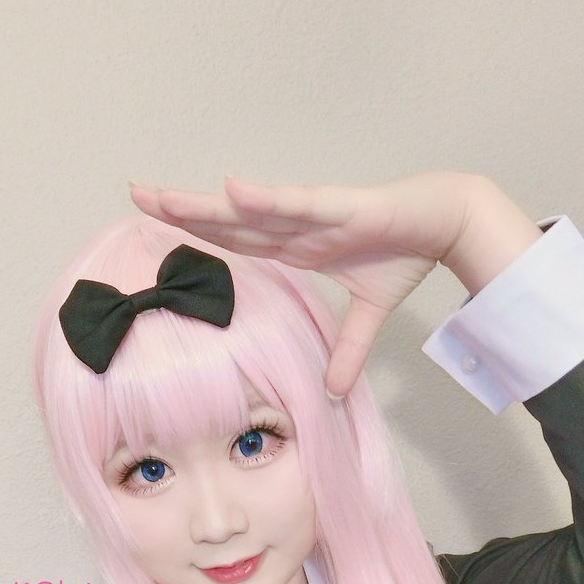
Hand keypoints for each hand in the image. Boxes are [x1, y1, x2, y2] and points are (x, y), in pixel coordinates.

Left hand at [130, 171, 539, 395]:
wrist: (447, 222)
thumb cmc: (406, 251)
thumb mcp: (370, 314)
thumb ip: (348, 348)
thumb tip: (334, 391)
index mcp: (298, 245)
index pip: (238, 240)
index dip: (199, 233)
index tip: (158, 226)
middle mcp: (297, 226)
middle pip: (230, 221)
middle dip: (184, 209)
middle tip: (136, 194)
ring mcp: (316, 214)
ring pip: (252, 210)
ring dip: (208, 204)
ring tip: (162, 197)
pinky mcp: (342, 208)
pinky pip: (298, 205)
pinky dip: (265, 199)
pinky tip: (230, 192)